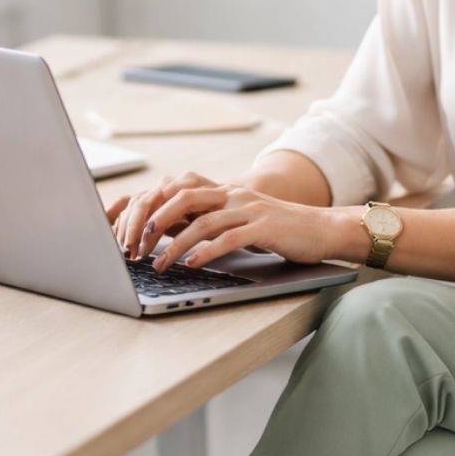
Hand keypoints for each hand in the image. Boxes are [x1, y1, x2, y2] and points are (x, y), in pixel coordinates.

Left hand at [111, 177, 336, 271]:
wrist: (321, 228)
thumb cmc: (279, 230)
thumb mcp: (241, 220)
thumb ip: (213, 222)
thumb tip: (173, 236)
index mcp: (225, 191)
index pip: (179, 191)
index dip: (153, 209)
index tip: (133, 232)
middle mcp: (234, 195)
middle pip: (184, 199)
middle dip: (156, 222)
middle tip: (136, 245)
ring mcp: (250, 209)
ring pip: (203, 222)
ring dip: (176, 245)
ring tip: (159, 264)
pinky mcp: (264, 227)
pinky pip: (229, 238)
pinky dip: (207, 251)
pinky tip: (193, 264)